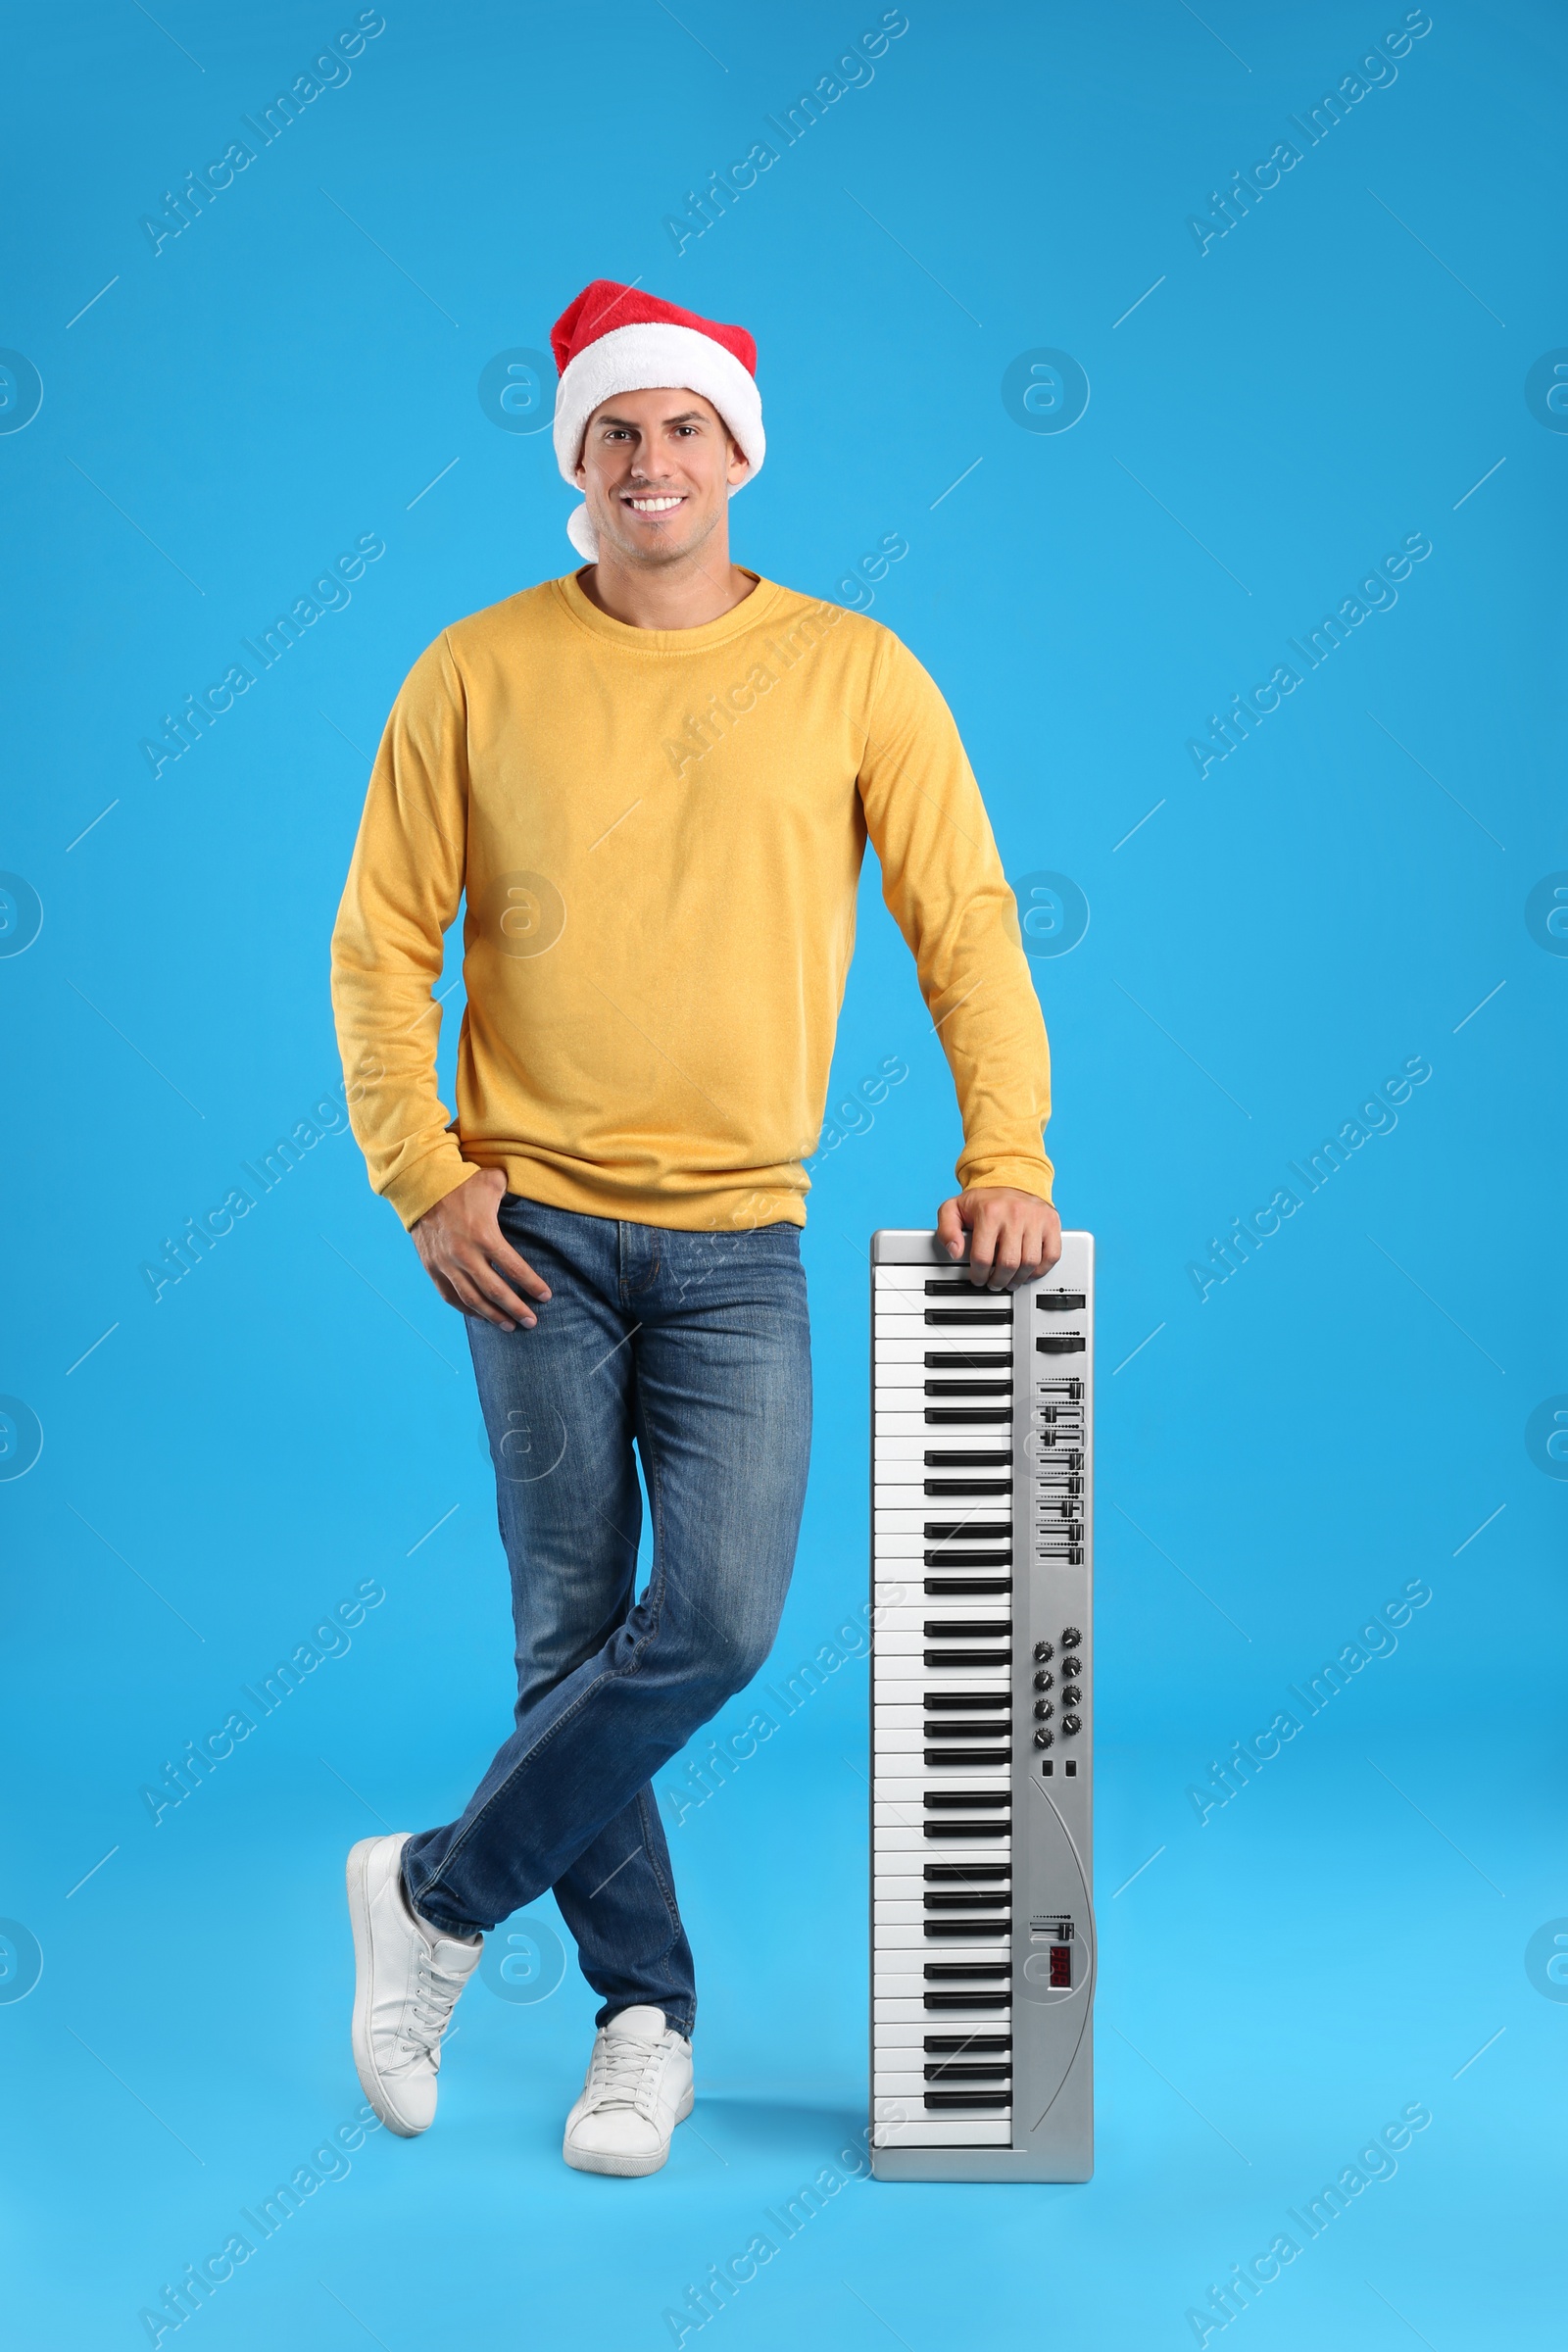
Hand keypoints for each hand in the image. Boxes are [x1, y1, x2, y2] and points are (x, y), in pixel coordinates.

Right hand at [411, 1168, 550, 1330]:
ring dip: (492, 1315)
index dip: (531, 1285)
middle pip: (495, 1291)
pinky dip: (466, 1309)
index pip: (514, 1268)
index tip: (546, 1297)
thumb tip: (531, 1194)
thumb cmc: (462, 1180)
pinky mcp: (432, 1267)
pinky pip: (450, 1295)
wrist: (420, 1183)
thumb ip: (514, 1193)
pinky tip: (480, 1316)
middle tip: (532, 1322)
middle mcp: (465, 1254)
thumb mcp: (493, 1181)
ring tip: (509, 1326)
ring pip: (472, 1299)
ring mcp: (447, 1263)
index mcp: (484, 1235)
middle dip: (516, 1309)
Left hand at [936, 1187, 1061, 1290]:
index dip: (979, 1275)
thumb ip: (947, 1230)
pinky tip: (1029, 1271)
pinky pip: (1051, 1255)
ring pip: (1030, 1263)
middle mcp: (1015, 1214)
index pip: (983, 1257)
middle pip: (1008, 1263)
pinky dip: (1041, 1270)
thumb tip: (955, 1251)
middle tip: (994, 1283)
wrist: (1011, 1179)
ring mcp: (1036, 1218)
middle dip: (999, 1280)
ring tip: (1010, 1280)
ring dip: (1018, 1279)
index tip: (978, 1278)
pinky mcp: (1051, 1222)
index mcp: (989, 1212)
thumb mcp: (954, 1208)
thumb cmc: (984, 1200)